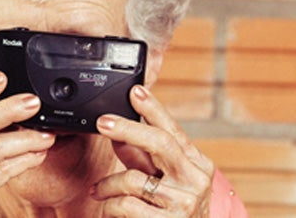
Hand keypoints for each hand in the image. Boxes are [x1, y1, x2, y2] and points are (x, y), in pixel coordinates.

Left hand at [91, 85, 214, 216]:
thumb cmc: (171, 213)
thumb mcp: (161, 181)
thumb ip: (142, 159)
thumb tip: (118, 134)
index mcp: (196, 164)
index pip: (174, 130)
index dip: (153, 109)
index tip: (135, 90)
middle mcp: (196, 180)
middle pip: (161, 143)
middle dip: (128, 129)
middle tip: (102, 122)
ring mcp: (184, 202)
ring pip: (134, 178)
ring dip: (108, 184)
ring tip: (99, 191)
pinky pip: (126, 204)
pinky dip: (109, 204)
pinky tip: (106, 208)